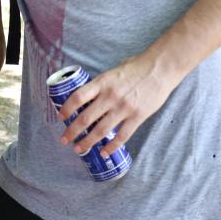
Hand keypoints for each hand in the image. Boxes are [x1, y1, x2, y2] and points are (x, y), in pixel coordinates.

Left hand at [58, 53, 178, 155]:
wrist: (160, 69)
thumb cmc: (137, 67)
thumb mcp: (113, 71)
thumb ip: (101, 84)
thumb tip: (88, 96)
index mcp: (102, 82)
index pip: (78, 97)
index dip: (66, 108)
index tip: (60, 117)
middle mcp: (110, 96)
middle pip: (86, 118)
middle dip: (72, 131)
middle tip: (64, 140)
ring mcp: (124, 107)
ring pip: (101, 130)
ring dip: (88, 142)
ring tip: (79, 149)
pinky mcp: (138, 116)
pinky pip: (122, 135)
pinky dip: (112, 146)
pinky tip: (104, 152)